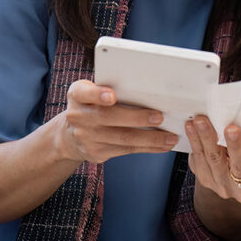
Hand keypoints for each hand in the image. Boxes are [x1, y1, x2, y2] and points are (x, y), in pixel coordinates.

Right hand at [54, 80, 179, 164]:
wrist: (70, 135)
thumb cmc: (91, 105)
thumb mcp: (90, 92)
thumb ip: (109, 87)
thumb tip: (147, 88)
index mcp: (77, 95)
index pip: (84, 92)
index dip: (97, 94)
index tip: (111, 96)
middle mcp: (79, 116)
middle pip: (109, 117)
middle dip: (136, 118)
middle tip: (159, 117)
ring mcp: (86, 137)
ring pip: (122, 138)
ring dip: (150, 138)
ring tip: (170, 137)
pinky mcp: (96, 153)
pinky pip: (126, 150)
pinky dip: (147, 148)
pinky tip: (162, 145)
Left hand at [185, 117, 240, 204]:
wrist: (235, 179)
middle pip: (239, 166)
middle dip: (234, 145)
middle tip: (230, 128)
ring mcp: (222, 186)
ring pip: (214, 161)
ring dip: (207, 138)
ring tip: (202, 121)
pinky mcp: (205, 179)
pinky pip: (198, 160)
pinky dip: (194, 141)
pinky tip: (191, 127)